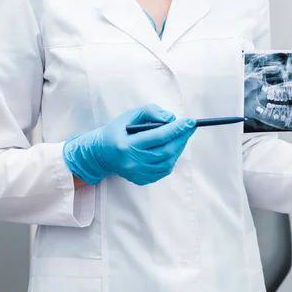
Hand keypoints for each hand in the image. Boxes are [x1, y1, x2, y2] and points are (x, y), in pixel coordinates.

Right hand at [63, 104, 196, 185]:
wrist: (101, 153)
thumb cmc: (116, 131)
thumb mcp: (129, 115)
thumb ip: (150, 112)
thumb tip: (171, 118)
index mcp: (126, 145)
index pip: (157, 137)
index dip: (176, 129)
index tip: (190, 121)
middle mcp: (132, 162)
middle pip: (165, 151)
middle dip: (181, 138)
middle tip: (190, 127)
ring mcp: (137, 173)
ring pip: (167, 162)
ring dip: (178, 148)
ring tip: (182, 136)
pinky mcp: (141, 180)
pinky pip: (163, 171)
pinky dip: (172, 158)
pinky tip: (172, 148)